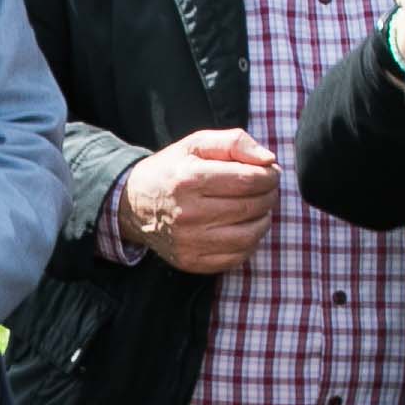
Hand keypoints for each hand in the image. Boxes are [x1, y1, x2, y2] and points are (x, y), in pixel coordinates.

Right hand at [116, 129, 278, 274]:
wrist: (133, 205)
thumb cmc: (172, 170)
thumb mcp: (196, 144)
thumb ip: (234, 142)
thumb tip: (269, 159)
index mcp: (189, 179)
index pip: (249, 179)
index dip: (269, 176)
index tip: (270, 172)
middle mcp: (188, 213)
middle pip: (252, 207)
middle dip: (269, 195)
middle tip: (267, 189)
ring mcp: (190, 242)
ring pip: (249, 235)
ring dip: (264, 219)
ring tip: (258, 207)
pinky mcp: (192, 261)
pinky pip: (237, 256)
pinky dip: (250, 241)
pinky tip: (244, 227)